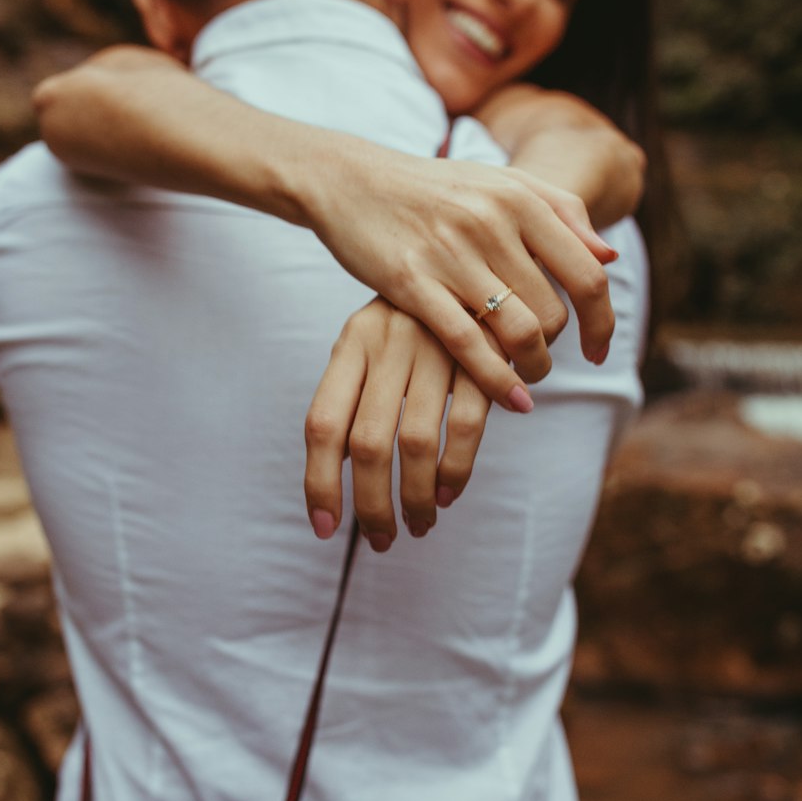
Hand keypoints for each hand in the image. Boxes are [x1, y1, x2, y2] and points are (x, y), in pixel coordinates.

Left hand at [304, 299, 508, 546]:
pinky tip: (447, 495)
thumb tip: (333, 474)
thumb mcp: (371, 342)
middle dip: (371, 504)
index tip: (324, 527)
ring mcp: (436, 348)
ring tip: (417, 526)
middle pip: (366, 444)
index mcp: (352, 341)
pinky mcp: (482, 357)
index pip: (322, 424)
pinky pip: (465, 427)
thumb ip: (352, 396)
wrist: (476, 261)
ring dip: (414, 497)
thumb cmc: (413, 318)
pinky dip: (455, 470)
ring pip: (415, 443)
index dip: (319, 482)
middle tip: (381, 540)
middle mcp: (388, 343)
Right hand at [305, 149, 615, 406]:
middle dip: (557, 348)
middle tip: (542, 358)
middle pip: (554, 311)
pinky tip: (510, 400)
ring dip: (533, 367)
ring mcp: (450, 254)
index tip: (598, 350)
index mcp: (520, 199)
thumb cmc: (433, 189)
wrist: (351, 180)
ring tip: (528, 378)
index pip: (586, 274)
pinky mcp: (411, 282)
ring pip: (520, 331)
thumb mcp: (500, 183)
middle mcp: (491, 223)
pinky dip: (497, 380)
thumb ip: (560, 211)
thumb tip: (608, 258)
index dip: (602, 321)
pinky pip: (468, 343)